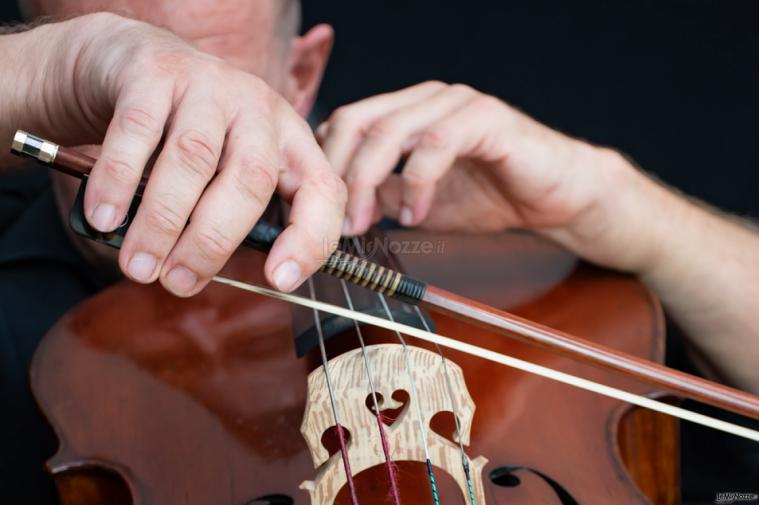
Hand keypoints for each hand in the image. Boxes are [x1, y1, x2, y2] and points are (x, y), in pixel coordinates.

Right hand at [32, 13, 344, 294]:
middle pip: (252, 178)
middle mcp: (258, 108)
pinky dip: (119, 181)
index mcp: (289, 140)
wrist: (132, 60)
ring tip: (138, 266)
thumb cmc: (185, 133)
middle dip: (213, 241)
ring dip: (163, 222)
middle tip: (178, 282)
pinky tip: (105, 218)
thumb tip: (200, 277)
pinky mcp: (156, 71)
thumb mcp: (225, 168)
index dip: (310, 238)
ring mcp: (210, 84)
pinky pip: (138, 131)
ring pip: (194, 158)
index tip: (279, 280)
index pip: (322, 189)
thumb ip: (230, 214)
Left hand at [318, 81, 660, 272]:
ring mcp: (456, 104)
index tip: (319, 211)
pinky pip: (436, 145)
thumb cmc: (493, 196)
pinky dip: (416, 184)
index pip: (345, 123)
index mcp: (407, 111)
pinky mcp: (486, 119)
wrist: (558, 199)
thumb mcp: (418, 201)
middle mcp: (427, 99)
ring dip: (368, 182)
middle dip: (338, 174)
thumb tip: (338, 207)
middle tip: (337, 223)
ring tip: (366, 223)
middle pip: (357, 121)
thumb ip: (381, 195)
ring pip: (390, 131)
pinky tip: (415, 214)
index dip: (325, 165)